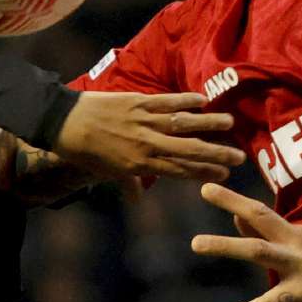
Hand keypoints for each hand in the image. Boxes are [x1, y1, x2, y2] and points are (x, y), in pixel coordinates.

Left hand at [54, 92, 243, 180]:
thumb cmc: (83, 150)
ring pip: (183, 124)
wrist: (63, 122)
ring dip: (208, 124)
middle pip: (188, 150)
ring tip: (230, 124)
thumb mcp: (105, 172)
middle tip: (239, 157)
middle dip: (215, 154)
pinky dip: (186, 100)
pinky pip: (167, 101)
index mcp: (139, 165)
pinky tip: (202, 101)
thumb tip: (138, 201)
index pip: (179, 170)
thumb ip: (127, 184)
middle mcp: (146, 144)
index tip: (224, 173)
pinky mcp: (137, 101)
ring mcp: (143, 122)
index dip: (204, 172)